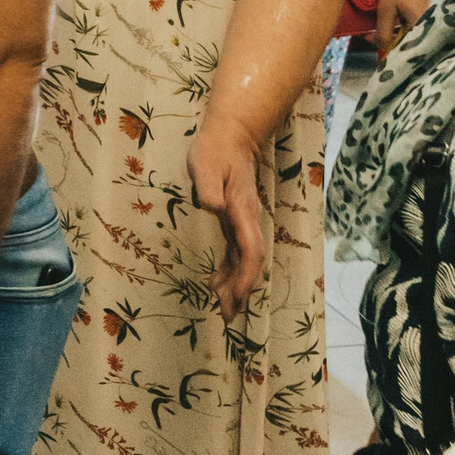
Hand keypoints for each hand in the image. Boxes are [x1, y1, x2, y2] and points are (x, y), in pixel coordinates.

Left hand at [187, 115, 268, 314]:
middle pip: (249, 262)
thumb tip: (213, 208)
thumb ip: (208, 187)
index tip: (235, 297)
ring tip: (224, 309)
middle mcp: (248, 221)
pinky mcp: (236, 220)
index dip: (244, 276)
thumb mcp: (204, 165)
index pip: (249, 251)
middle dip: (241, 291)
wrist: (231, 137)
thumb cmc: (215, 151)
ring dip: (235, 286)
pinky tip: (217, 283)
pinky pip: (236, 251)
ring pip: (244, 260)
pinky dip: (229, 270)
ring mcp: (244, 222)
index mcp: (242, 211)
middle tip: (228, 317)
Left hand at [375, 0, 436, 53]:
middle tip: (380, 43)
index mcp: (425, 22)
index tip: (382, 57)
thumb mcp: (385, 8)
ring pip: (419, 27)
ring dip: (403, 30)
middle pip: (417, 38)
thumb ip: (384, 31)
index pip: (412, 47)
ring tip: (385, 31)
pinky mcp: (438, 0)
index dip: (396, 53)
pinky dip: (410, 20)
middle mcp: (437, 17)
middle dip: (398, 42)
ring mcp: (439, 8)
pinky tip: (398, 18)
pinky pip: (424, 17)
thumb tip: (382, 49)